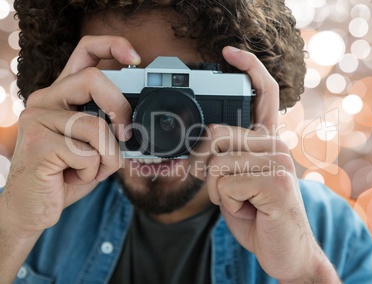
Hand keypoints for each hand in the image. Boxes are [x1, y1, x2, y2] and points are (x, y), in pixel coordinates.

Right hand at [1, 36, 138, 237]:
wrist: (34, 207)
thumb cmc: (68, 173)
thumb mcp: (95, 146)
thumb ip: (110, 127)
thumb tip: (140, 122)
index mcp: (63, 95)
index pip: (85, 53)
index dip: (113, 46)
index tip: (135, 57)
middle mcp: (46, 99)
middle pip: (94, 78)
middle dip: (120, 109)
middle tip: (126, 134)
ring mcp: (38, 118)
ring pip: (96, 126)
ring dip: (108, 157)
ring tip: (92, 169)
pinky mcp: (37, 142)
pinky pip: (88, 153)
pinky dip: (94, 172)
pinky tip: (73, 177)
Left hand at [189, 46, 339, 281]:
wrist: (285, 252)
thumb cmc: (257, 214)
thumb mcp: (234, 183)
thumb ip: (222, 159)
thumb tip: (196, 148)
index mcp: (269, 140)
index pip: (263, 94)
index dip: (249, 68)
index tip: (229, 52)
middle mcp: (277, 143)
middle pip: (216, 132)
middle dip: (204, 165)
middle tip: (220, 188)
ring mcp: (279, 160)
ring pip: (216, 162)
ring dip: (217, 191)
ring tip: (241, 202)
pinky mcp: (276, 181)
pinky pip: (224, 184)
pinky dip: (226, 203)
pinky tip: (248, 210)